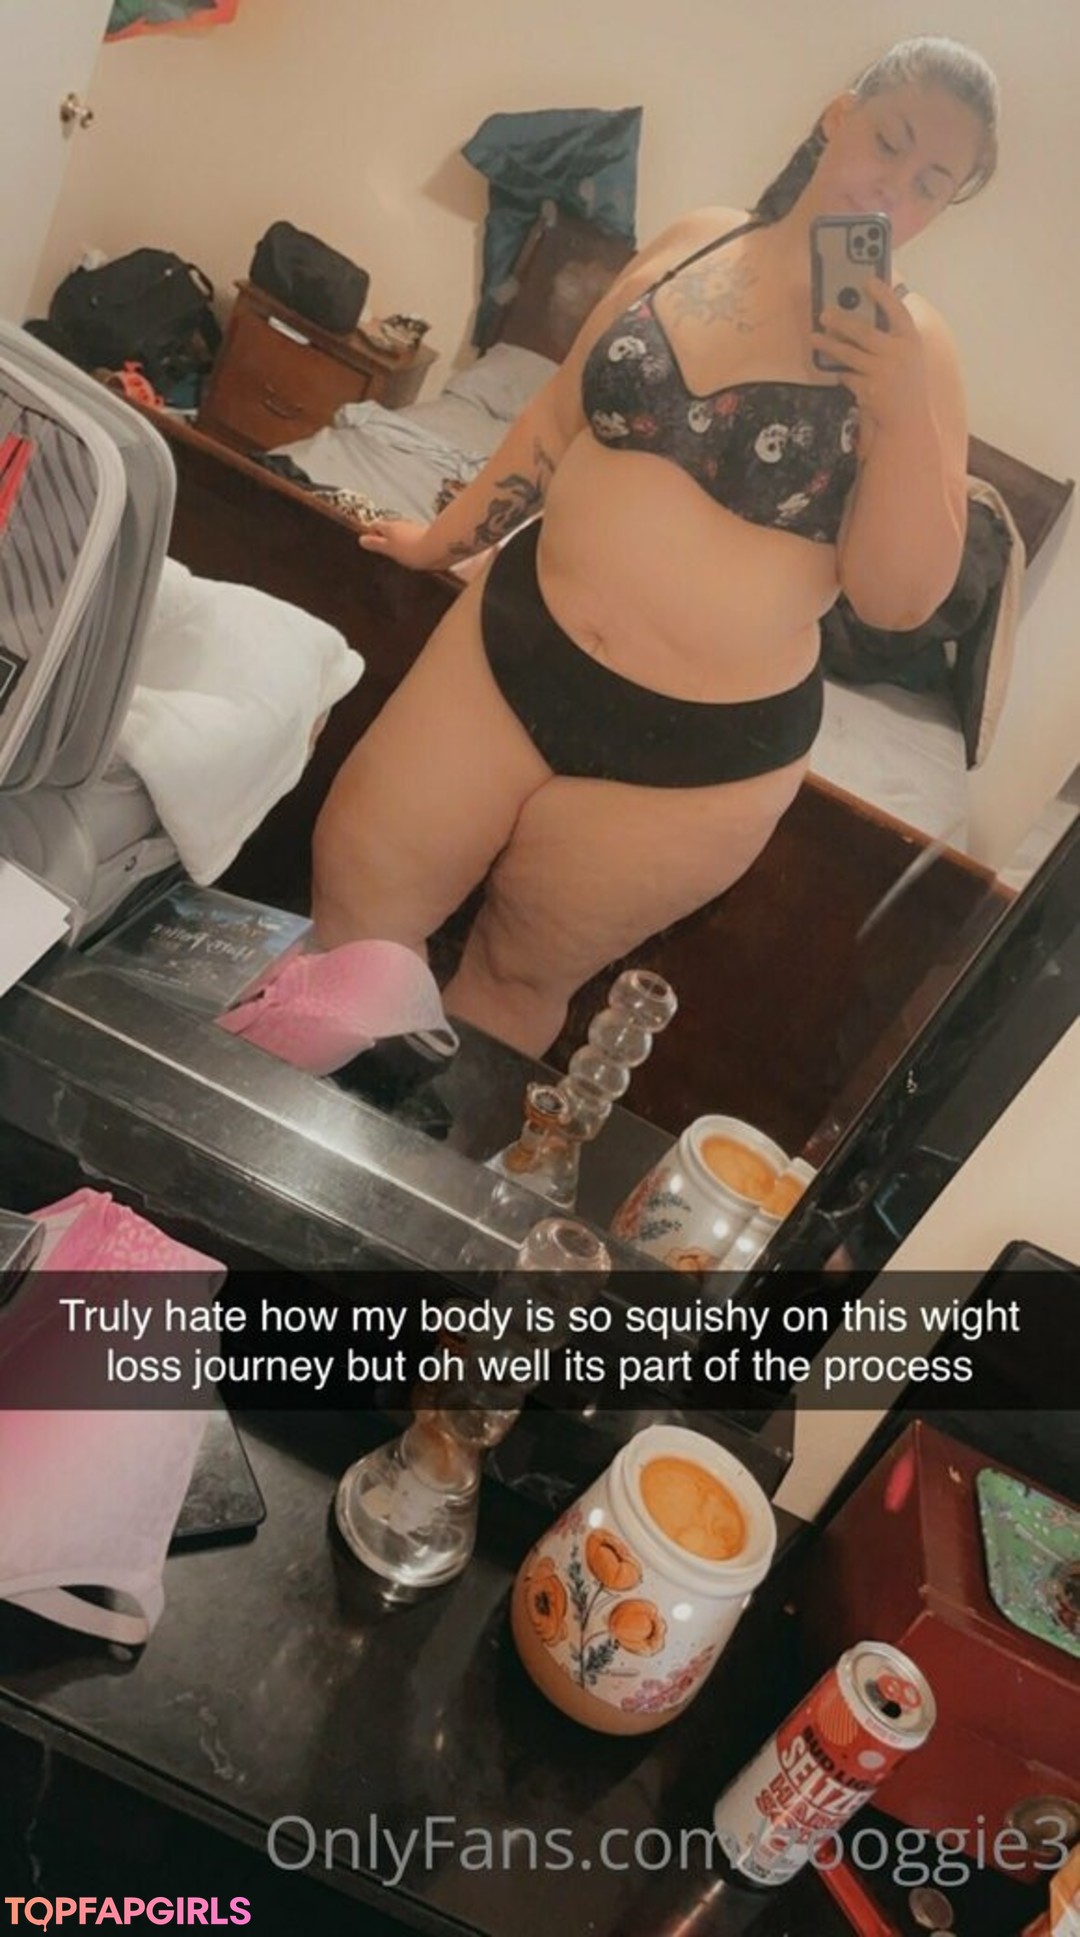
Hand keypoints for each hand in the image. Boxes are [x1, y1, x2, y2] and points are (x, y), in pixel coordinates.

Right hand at [357, 517, 437, 568]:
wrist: (438, 549)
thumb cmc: (411, 550)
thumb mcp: (389, 548)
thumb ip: (375, 544)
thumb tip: (361, 539)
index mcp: (389, 526)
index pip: (375, 525)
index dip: (371, 533)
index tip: (370, 544)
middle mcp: (401, 524)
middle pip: (389, 528)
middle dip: (385, 537)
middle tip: (382, 551)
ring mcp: (413, 529)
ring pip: (401, 533)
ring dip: (397, 542)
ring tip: (396, 556)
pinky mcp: (425, 537)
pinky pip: (412, 540)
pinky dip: (408, 546)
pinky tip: (410, 556)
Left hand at [811, 279, 930, 433]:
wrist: (909, 418)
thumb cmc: (905, 382)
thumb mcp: (908, 355)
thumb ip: (891, 338)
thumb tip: (860, 316)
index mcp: (911, 341)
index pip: (898, 311)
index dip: (884, 295)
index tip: (867, 281)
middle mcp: (899, 354)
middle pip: (864, 332)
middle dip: (841, 321)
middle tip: (824, 314)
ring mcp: (883, 373)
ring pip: (849, 354)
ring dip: (829, 345)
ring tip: (814, 338)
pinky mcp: (869, 390)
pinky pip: (847, 375)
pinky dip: (840, 371)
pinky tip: (836, 369)